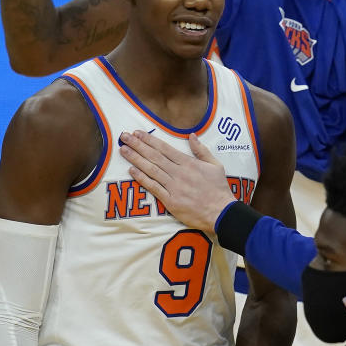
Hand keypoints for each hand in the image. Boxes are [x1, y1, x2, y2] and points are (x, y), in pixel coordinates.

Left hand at [119, 130, 234, 231]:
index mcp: (189, 163)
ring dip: (136, 159)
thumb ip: (201, 150)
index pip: (165, 148)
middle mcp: (179, 173)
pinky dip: (142, 178)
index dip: (150, 139)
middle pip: (154, 156)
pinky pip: (153, 187)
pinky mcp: (171, 201)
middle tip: (124, 137)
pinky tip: (132, 170)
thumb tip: (192, 135)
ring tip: (124, 150)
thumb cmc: (219, 189)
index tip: (138, 133)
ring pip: (151, 170)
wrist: (221, 212)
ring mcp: (174, 187)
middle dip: (138, 145)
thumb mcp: (215, 165)